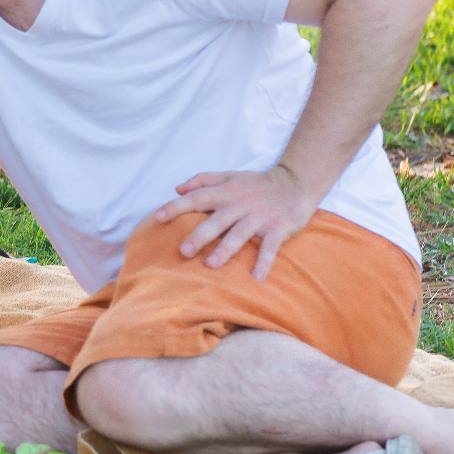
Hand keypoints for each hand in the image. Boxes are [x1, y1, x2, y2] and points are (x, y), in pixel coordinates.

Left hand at [149, 165, 316, 280]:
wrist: (296, 183)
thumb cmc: (257, 184)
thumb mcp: (230, 175)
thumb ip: (203, 180)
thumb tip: (177, 189)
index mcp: (226, 191)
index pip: (197, 197)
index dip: (177, 207)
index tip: (158, 217)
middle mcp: (240, 204)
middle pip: (217, 220)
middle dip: (199, 235)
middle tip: (183, 251)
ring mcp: (260, 217)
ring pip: (240, 234)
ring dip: (226, 249)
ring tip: (211, 265)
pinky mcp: (279, 228)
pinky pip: (270, 247)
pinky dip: (264, 261)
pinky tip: (257, 277)